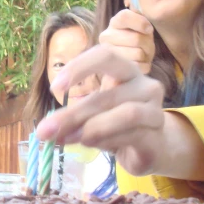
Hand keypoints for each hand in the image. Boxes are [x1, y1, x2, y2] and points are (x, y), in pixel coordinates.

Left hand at [36, 44, 166, 175]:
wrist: (152, 148)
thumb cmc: (118, 125)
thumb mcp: (91, 117)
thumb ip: (73, 120)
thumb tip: (47, 130)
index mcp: (126, 71)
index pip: (105, 55)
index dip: (79, 67)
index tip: (55, 87)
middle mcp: (145, 84)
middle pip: (107, 95)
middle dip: (73, 114)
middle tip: (46, 131)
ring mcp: (155, 109)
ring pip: (126, 114)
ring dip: (92, 128)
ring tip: (68, 139)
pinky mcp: (157, 134)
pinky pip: (133, 134)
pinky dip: (107, 140)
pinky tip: (90, 144)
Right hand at [98, 9, 154, 74]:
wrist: (131, 57)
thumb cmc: (138, 36)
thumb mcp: (140, 24)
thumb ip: (140, 17)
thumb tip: (141, 18)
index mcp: (114, 23)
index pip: (124, 17)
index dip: (140, 23)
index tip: (149, 30)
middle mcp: (107, 37)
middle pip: (136, 39)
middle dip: (148, 43)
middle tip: (147, 45)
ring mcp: (109, 54)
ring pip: (138, 54)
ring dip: (146, 55)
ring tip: (143, 54)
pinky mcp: (115, 68)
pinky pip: (138, 67)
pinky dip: (145, 66)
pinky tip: (140, 63)